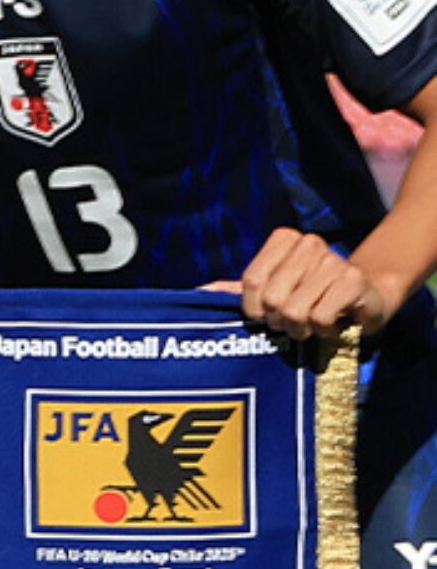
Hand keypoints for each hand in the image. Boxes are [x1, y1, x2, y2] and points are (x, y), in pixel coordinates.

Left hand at [235, 227, 390, 342]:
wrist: (367, 299)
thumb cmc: (313, 295)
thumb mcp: (273, 289)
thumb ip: (239, 289)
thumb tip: (200, 290)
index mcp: (285, 239)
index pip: (251, 280)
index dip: (254, 309)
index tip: (266, 315)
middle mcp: (309, 243)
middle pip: (272, 298)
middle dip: (279, 321)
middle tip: (294, 322)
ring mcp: (334, 260)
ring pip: (295, 311)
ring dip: (301, 329)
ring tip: (313, 324)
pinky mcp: (354, 281)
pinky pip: (320, 318)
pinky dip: (323, 329)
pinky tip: (332, 323)